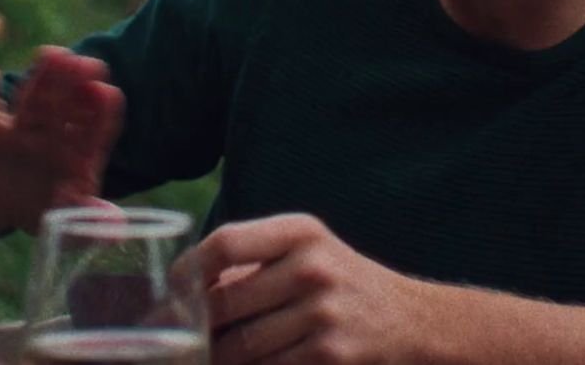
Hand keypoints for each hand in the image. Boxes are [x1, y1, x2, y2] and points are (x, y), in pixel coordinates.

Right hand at [0, 47, 124, 235]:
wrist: (1, 216)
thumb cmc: (44, 215)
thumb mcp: (68, 227)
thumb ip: (89, 223)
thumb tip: (115, 226)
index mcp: (78, 156)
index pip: (95, 130)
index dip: (102, 112)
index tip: (106, 92)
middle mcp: (54, 136)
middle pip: (67, 105)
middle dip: (76, 83)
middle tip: (86, 62)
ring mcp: (22, 132)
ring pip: (34, 99)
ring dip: (43, 77)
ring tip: (51, 53)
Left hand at [198, 213, 435, 364]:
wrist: (411, 321)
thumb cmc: (340, 283)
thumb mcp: (306, 251)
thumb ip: (252, 260)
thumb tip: (182, 290)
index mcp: (300, 232)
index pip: (225, 243)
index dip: (189, 270)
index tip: (173, 288)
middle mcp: (313, 268)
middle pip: (225, 302)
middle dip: (196, 325)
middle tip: (178, 335)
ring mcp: (323, 314)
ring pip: (242, 346)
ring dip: (218, 357)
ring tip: (208, 355)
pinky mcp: (330, 356)